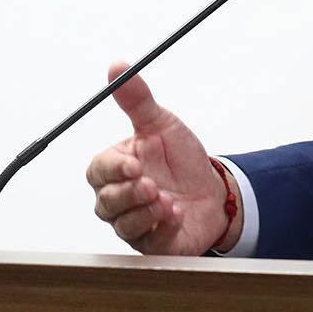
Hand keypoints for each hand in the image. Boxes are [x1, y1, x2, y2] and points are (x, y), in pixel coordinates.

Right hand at [85, 61, 239, 254]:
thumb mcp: (161, 125)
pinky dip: (162, 229)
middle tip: (150, 185)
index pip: (98, 171)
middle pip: (106, 202)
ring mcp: (135, 223)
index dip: (114, 169)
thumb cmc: (181, 160)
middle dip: (128, 194)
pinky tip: (175, 215)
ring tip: (166, 201)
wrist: (214, 189)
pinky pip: (149, 242)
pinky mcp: (154, 243)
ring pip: (124, 225)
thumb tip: (117, 68)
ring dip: (145, 213)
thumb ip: (138, 100)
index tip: (134, 163)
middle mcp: (119, 199)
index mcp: (115, 169)